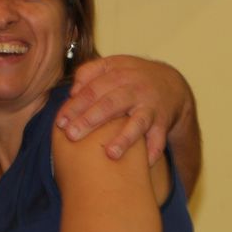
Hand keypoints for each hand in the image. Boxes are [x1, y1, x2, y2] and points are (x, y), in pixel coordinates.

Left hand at [56, 55, 192, 164]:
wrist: (172, 84)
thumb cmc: (131, 77)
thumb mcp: (112, 66)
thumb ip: (88, 73)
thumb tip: (72, 92)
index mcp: (117, 74)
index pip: (92, 90)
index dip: (75, 106)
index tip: (60, 123)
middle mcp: (134, 89)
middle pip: (110, 105)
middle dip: (90, 120)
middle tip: (72, 136)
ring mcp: (150, 107)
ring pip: (138, 122)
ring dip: (125, 138)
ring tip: (111, 154)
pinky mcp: (163, 122)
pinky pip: (159, 138)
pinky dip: (153, 151)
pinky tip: (145, 164)